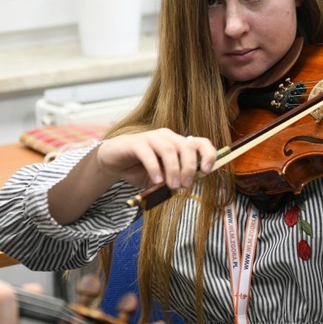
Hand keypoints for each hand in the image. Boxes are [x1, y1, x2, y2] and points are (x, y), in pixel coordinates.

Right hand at [96, 128, 217, 189]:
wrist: (114, 162)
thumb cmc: (141, 169)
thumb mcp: (162, 178)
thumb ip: (174, 180)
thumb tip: (186, 186)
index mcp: (178, 144)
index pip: (200, 143)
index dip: (208, 154)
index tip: (208, 170)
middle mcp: (167, 137)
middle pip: (186, 146)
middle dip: (189, 167)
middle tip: (186, 185)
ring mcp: (151, 137)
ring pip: (169, 149)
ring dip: (174, 169)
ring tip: (172, 186)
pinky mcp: (135, 142)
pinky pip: (148, 153)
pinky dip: (155, 168)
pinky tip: (157, 180)